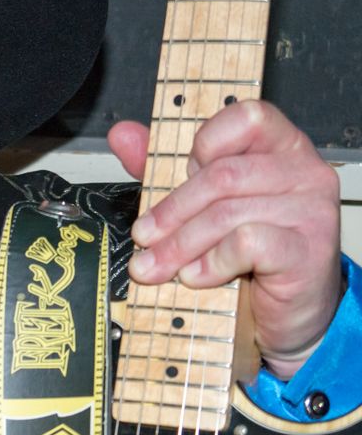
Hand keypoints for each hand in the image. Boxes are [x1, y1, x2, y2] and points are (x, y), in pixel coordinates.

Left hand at [108, 100, 342, 378]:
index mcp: (282, 148)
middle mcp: (304, 172)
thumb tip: (122, 134)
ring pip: (227, 213)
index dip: (203, 144)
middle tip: (144, 237)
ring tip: (158, 267)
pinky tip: (197, 277)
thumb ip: (163, 166)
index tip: (176, 177)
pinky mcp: (309, 249)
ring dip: (180, 245)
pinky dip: (211, 262)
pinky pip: (246, 243)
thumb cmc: (246, 256)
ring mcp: (312, 210)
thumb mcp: (199, 206)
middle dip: (171, 211)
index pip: (245, 118)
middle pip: (223, 175)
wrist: (282, 316)